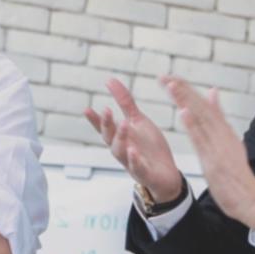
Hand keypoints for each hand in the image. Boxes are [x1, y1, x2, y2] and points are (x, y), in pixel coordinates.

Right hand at [84, 78, 181, 202]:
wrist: (167, 173)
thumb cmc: (149, 147)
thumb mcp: (138, 121)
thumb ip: (124, 102)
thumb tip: (110, 80)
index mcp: (120, 136)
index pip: (104, 127)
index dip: (95, 119)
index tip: (86, 109)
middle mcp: (122, 148)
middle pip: (109, 137)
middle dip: (107, 124)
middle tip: (107, 110)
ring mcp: (131, 161)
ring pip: (120, 151)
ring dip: (120, 138)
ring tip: (123, 124)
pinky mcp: (144, 173)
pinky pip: (137, 167)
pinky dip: (134, 160)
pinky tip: (133, 151)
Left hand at [159, 75, 254, 227]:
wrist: (250, 199)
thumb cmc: (237, 173)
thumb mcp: (229, 141)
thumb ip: (219, 118)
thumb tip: (212, 92)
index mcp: (224, 130)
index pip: (203, 105)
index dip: (186, 90)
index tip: (170, 78)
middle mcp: (222, 134)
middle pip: (201, 107)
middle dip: (182, 90)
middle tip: (164, 76)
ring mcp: (218, 146)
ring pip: (200, 119)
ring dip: (185, 101)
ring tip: (171, 86)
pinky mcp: (215, 160)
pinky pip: (202, 141)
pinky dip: (193, 125)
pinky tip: (184, 112)